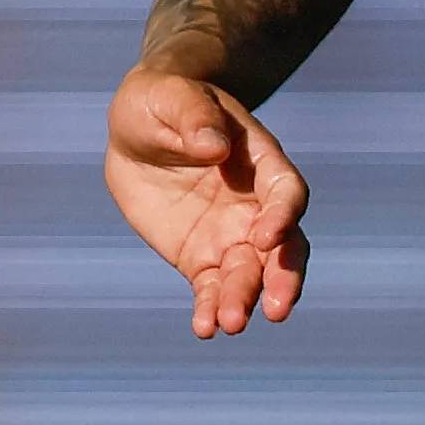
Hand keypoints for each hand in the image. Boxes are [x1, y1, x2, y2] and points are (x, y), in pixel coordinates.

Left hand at [106, 68, 312, 338]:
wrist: (138, 129)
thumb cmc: (165, 101)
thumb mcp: (172, 97)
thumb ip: (195, 119)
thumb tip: (212, 147)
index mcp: (261, 161)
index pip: (286, 192)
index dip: (282, 215)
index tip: (265, 237)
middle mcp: (256, 205)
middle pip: (282, 247)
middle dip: (283, 277)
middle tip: (276, 309)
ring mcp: (232, 235)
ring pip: (251, 275)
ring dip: (245, 300)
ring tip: (229, 324)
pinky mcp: (202, 257)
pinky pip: (213, 288)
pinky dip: (211, 308)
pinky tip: (204, 328)